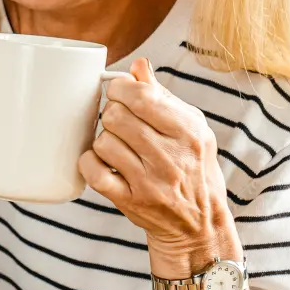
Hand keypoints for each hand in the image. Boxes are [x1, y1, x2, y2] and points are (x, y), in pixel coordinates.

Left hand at [79, 58, 234, 264]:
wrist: (199, 224)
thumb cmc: (193, 168)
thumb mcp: (191, 129)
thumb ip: (162, 96)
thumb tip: (138, 65)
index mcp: (189, 132)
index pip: (141, 97)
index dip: (120, 88)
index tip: (119, 92)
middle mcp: (172, 157)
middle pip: (116, 117)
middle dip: (111, 113)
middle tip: (119, 121)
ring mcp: (150, 182)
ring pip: (103, 143)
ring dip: (104, 140)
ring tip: (117, 145)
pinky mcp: (131, 202)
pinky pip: (94, 173)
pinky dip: (90, 163)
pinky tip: (101, 162)